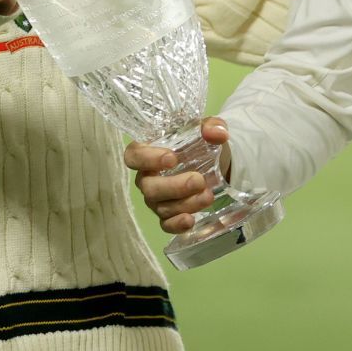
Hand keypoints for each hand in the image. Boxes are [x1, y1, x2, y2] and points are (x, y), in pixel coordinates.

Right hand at [124, 117, 232, 233]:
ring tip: (208, 196)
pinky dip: (176, 225)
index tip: (172, 158)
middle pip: (148, 187)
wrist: (214, 164)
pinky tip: (191, 220)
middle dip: (174, 186)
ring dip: (185, 203)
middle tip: (198, 180)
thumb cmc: (199, 143)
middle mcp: (147, 177)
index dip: (147, 159)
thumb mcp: (207, 129)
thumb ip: (211, 126)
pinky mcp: (167, 215)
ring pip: (161, 206)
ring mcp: (156, 199)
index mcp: (148, 152)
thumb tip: (218, 133)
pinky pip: (165, 224)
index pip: (133, 156)